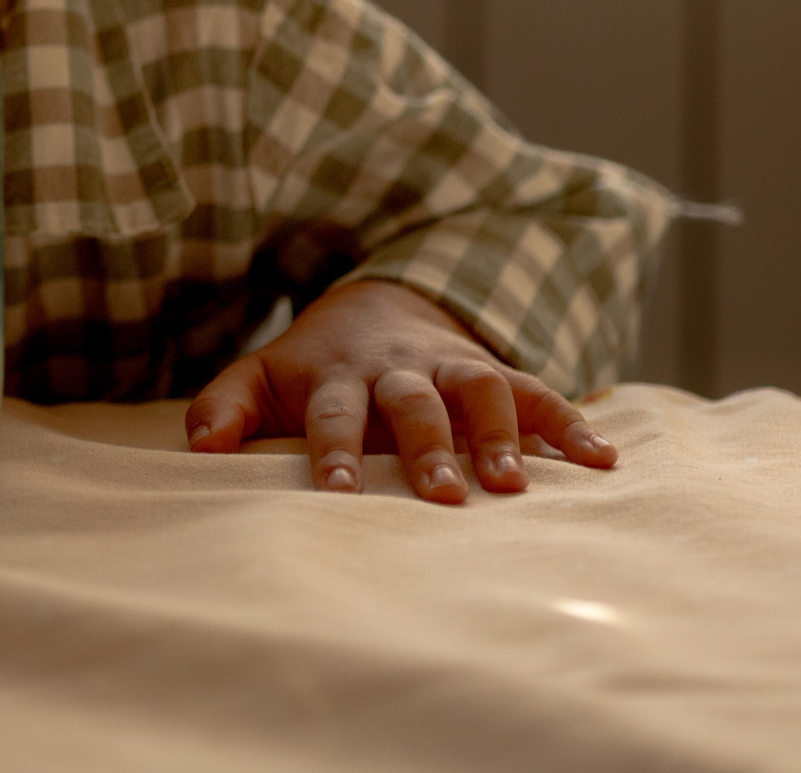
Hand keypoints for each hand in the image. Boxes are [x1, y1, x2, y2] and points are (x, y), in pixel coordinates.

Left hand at [182, 278, 615, 503]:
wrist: (378, 304)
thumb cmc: (314, 366)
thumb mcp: (262, 376)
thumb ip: (224, 407)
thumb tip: (197, 450)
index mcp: (338, 376)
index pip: (333, 412)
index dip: (336, 449)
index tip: (339, 492)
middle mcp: (399, 371)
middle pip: (414, 404)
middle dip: (427, 447)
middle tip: (441, 496)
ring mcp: (451, 368)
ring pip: (480, 392)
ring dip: (499, 435)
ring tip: (515, 485)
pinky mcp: (494, 372)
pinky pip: (538, 392)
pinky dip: (571, 422)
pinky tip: (603, 461)